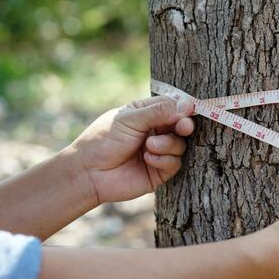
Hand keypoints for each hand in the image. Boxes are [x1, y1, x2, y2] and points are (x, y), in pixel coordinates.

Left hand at [70, 97, 194, 203]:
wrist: (89, 172)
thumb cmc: (103, 140)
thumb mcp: (130, 119)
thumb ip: (158, 112)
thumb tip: (187, 105)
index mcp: (146, 114)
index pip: (172, 106)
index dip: (182, 108)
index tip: (189, 109)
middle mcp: (155, 132)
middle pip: (181, 126)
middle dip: (183, 126)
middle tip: (183, 127)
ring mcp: (158, 152)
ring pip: (180, 145)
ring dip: (168, 144)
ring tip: (150, 146)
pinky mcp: (160, 172)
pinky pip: (174, 163)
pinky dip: (164, 159)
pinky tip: (148, 158)